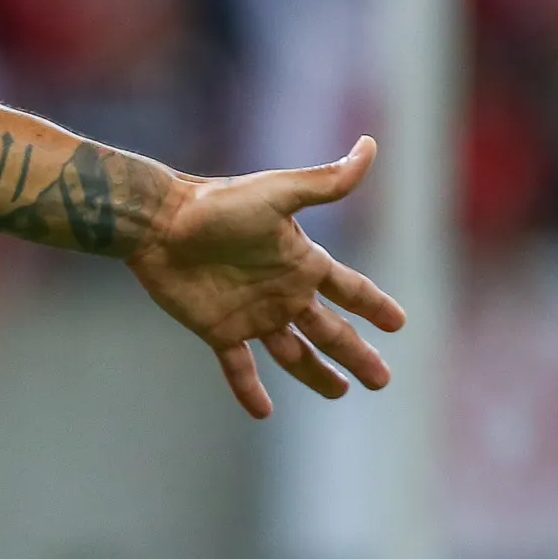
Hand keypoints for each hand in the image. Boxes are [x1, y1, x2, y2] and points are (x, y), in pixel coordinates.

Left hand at [125, 137, 405, 420]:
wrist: (157, 223)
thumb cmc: (216, 204)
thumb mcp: (278, 192)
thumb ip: (326, 182)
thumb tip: (370, 147)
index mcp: (301, 262)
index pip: (351, 289)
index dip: (375, 305)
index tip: (400, 323)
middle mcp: (282, 291)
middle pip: (331, 330)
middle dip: (358, 353)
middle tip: (383, 379)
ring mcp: (251, 313)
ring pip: (293, 353)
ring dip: (317, 373)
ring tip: (341, 392)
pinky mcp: (217, 329)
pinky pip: (238, 367)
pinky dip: (249, 389)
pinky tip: (263, 411)